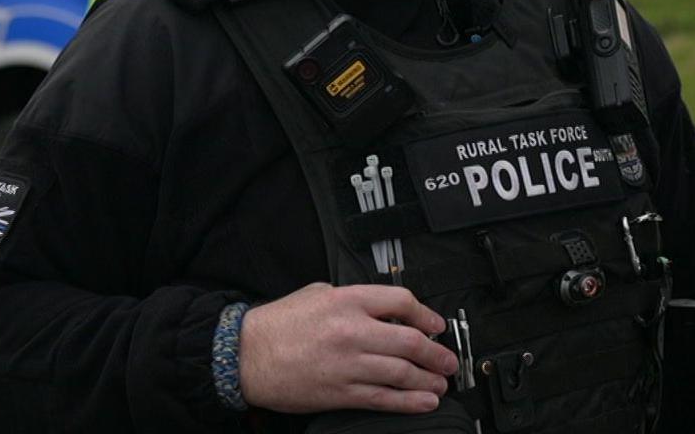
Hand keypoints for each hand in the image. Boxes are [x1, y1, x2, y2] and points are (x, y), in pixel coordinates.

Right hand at [237, 282, 458, 414]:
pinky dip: (410, 401)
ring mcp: (348, 364)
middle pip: (410, 341)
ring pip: (402, 372)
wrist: (246, 355)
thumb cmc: (278, 324)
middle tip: (448, 359)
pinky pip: (384, 398)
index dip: (427, 315)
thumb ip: (351, 297)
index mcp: (346, 301)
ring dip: (429, 379)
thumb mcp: (316, 293)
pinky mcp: (341, 392)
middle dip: (437, 353)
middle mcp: (351, 331)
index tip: (436, 324)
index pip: (401, 302)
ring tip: (441, 382)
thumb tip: (382, 308)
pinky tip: (424, 401)